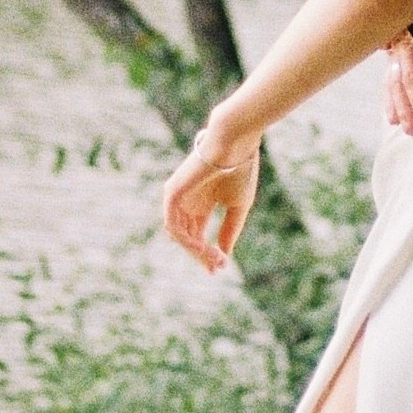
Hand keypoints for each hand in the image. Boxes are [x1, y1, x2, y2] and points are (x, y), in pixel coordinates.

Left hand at [162, 113, 261, 272]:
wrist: (235, 144)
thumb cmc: (240, 169)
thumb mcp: (238, 206)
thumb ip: (229, 229)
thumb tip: (224, 255)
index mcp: (202, 202)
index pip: (198, 234)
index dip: (208, 253)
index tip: (221, 269)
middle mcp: (187, 201)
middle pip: (189, 237)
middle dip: (202, 255)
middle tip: (217, 268)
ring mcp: (178, 197)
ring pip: (180, 234)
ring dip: (195, 250)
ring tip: (213, 258)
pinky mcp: (172, 193)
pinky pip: (174, 225)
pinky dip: (186, 240)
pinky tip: (202, 247)